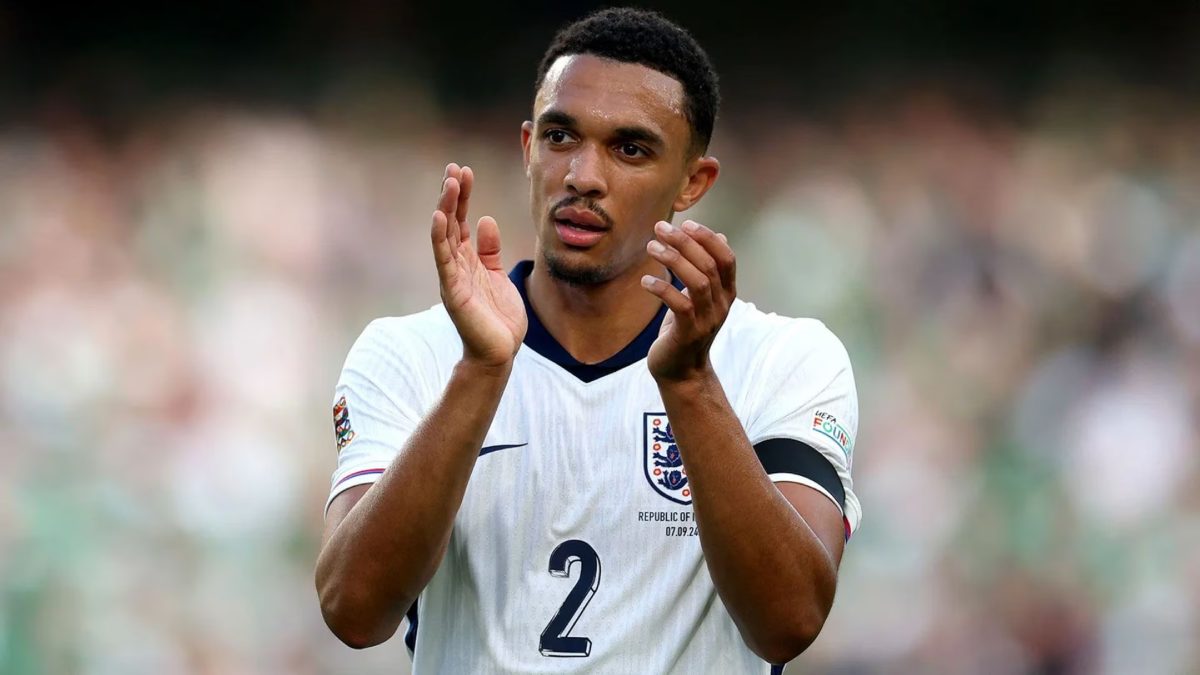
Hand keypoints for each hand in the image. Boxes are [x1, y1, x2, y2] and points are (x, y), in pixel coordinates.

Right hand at [431, 164, 527, 367]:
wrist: (500, 352)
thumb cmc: (498, 318)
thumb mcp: (498, 275)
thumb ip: (490, 250)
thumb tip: (485, 220)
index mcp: (468, 260)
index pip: (461, 221)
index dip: (462, 196)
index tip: (464, 171)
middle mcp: (456, 265)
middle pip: (451, 223)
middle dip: (451, 195)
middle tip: (454, 168)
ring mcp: (452, 277)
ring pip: (445, 236)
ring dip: (446, 209)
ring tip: (449, 183)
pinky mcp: (453, 291)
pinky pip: (444, 260)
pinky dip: (440, 238)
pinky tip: (441, 217)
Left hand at [641, 220, 735, 382]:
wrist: (681, 373)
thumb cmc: (686, 330)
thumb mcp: (700, 298)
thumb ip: (708, 269)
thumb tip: (719, 236)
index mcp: (726, 294)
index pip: (726, 258)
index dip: (708, 238)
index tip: (687, 223)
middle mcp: (721, 305)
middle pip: (709, 265)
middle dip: (684, 242)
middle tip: (660, 228)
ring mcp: (707, 320)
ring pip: (698, 281)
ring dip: (673, 259)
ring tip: (651, 246)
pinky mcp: (689, 333)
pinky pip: (679, 304)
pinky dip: (661, 288)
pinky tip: (645, 280)